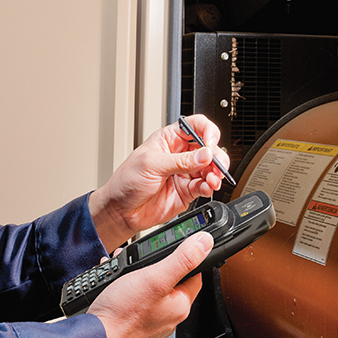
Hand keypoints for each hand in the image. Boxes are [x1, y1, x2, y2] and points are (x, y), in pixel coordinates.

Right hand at [88, 232, 211, 337]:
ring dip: (139, 274)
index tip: (179, 245)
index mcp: (180, 305)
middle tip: (144, 258)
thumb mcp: (155, 277)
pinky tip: (116, 283)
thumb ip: (182, 259)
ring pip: (151, 288)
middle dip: (157, 264)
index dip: (188, 256)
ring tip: (126, 269)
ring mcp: (150, 321)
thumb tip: (204, 242)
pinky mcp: (134, 323)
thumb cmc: (123, 314)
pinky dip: (127, 287)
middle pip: (172, 280)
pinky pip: (136, 298)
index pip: (196, 274)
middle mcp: (168, 316)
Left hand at [89, 115, 228, 250]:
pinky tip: (207, 187)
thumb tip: (205, 154)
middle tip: (215, 165)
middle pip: (209, 147)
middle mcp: (180, 154)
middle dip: (216, 155)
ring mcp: (185, 173)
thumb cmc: (127, 182)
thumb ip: (180, 161)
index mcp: (169, 139)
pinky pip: (206, 186)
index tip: (210, 143)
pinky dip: (211, 186)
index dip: (207, 131)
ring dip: (216, 173)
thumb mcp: (152, 164)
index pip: (196, 126)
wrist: (121, 211)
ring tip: (212, 179)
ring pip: (211, 168)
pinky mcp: (188, 191)